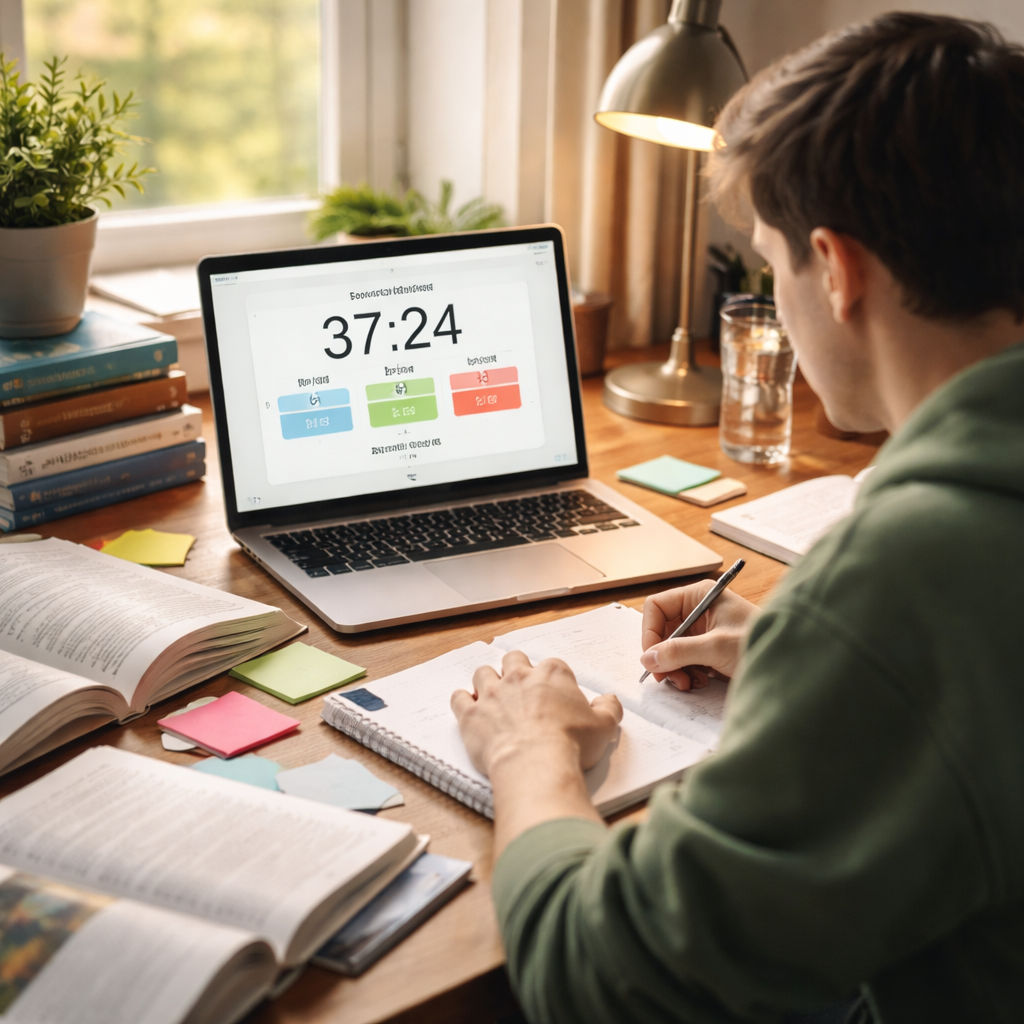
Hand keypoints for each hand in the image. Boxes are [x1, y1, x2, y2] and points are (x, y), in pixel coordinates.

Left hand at [451, 650, 622, 777]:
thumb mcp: (603, 728)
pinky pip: (459, 698)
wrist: (535, 762)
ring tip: (491, 695)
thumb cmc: (570, 744)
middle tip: (520, 687)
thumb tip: (609, 700)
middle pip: (513, 659)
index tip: (554, 693)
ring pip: (483, 673)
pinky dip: (462, 701)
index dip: (552, 678)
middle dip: (515, 669)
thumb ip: (609, 709)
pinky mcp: (471, 714)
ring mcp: (492, 693)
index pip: (552, 665)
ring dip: (486, 681)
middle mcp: (519, 677)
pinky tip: (467, 707)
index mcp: (552, 674)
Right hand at [640, 580, 757, 689]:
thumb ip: (679, 651)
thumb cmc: (759, 642)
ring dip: (674, 668)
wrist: (788, 662)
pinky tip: (699, 681)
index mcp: (699, 596)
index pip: (656, 607)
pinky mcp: (708, 648)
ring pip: (670, 648)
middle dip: (663, 656)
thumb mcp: (716, 647)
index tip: (652, 657)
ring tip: (688, 682)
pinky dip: (686, 673)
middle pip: (661, 630)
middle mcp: (698, 610)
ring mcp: (703, 630)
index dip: (649, 632)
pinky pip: (683, 659)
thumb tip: (647, 659)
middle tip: (668, 678)